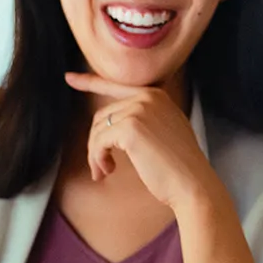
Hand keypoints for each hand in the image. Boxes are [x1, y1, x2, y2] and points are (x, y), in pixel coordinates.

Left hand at [66, 73, 223, 216]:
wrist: (193, 183)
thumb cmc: (179, 167)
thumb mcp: (165, 132)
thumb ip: (145, 120)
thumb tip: (110, 124)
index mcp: (158, 96)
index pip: (116, 86)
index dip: (90, 82)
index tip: (70, 78)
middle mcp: (149, 97)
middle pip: (103, 115)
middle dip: (96, 142)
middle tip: (102, 166)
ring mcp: (140, 110)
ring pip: (98, 129)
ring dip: (96, 154)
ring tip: (105, 171)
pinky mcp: (130, 128)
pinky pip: (98, 142)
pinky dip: (97, 159)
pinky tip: (108, 171)